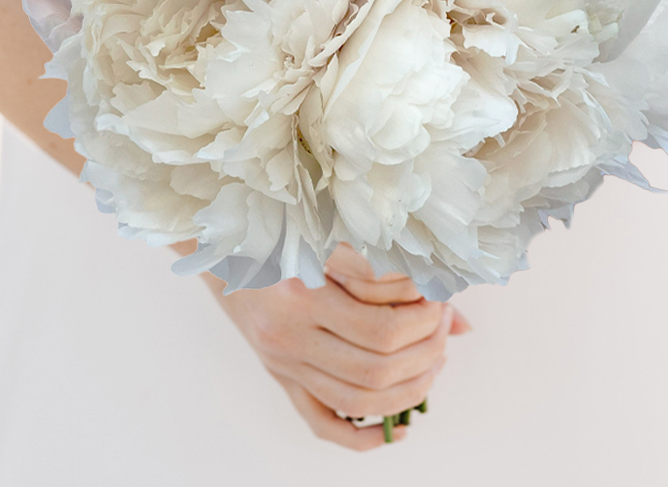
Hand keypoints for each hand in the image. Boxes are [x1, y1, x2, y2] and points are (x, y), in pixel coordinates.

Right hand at [203, 248, 469, 450]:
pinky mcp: (280, 378)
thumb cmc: (278, 230)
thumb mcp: (325, 234)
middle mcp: (288, 335)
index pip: (381, 329)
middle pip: (376, 369)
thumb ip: (383, 263)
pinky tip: (398, 428)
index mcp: (300, 294)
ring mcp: (282, 363)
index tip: (441, 300)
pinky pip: (322, 423)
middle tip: (444, 327)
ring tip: (434, 362)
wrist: (222, 247)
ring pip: (358, 401)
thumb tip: (444, 298)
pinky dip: (363, 436)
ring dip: (410, 389)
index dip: (424, 320)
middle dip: (425, 352)